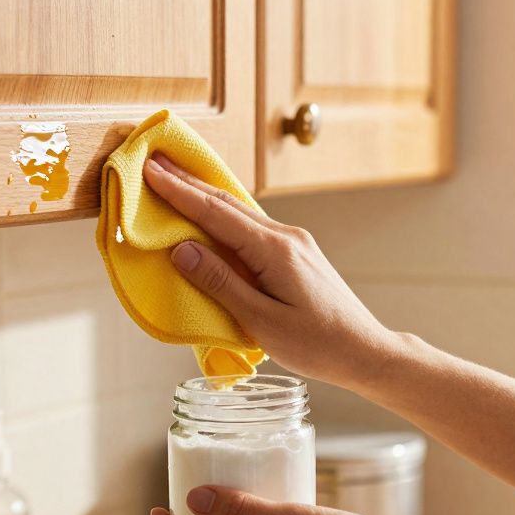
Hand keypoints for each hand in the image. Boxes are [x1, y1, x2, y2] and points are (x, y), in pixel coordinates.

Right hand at [143, 154, 399, 386]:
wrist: (365, 351)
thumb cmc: (317, 344)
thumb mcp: (262, 321)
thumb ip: (220, 283)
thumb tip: (181, 250)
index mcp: (275, 250)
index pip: (216, 213)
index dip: (179, 192)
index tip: (150, 170)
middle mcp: (286, 236)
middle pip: (228, 203)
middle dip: (188, 183)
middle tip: (153, 163)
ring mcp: (294, 242)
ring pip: (241, 212)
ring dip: (205, 196)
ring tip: (174, 180)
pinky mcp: (296, 253)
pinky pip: (252, 226)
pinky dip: (224, 216)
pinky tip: (212, 214)